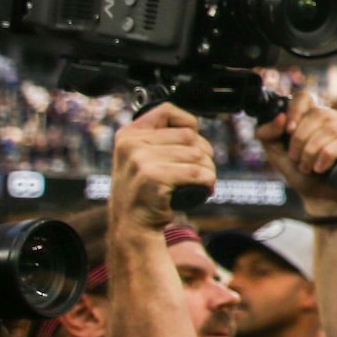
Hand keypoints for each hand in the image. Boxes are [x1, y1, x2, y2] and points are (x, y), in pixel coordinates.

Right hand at [110, 103, 215, 230]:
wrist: (133, 225)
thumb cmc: (145, 191)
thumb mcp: (141, 158)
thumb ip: (159, 139)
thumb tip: (194, 126)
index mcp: (128, 134)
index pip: (168, 110)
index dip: (188, 124)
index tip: (192, 142)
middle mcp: (131, 143)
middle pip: (190, 136)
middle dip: (204, 154)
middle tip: (199, 171)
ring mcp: (140, 160)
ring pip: (197, 154)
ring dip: (208, 170)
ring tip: (200, 182)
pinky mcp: (153, 176)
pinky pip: (197, 172)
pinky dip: (208, 181)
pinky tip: (203, 189)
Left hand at [258, 89, 336, 208]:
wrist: (321, 198)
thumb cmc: (302, 174)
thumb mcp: (275, 154)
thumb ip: (268, 134)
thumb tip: (279, 118)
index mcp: (312, 116)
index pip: (304, 97)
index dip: (294, 111)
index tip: (287, 130)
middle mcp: (333, 118)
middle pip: (317, 113)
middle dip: (300, 140)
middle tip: (296, 159)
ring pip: (329, 128)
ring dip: (312, 151)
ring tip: (308, 167)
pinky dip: (327, 156)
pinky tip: (322, 168)